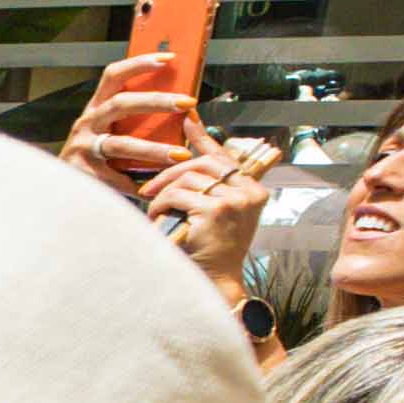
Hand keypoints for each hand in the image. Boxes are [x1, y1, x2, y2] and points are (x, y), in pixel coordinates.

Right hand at [60, 50, 193, 191]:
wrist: (60, 189)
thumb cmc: (95, 157)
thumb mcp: (109, 131)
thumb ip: (134, 120)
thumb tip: (178, 108)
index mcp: (96, 108)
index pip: (114, 76)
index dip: (139, 64)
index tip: (168, 59)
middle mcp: (87, 123)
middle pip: (121, 104)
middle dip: (157, 101)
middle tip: (187, 102)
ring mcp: (83, 147)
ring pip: (121, 145)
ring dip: (154, 149)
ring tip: (181, 155)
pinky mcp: (83, 172)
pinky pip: (116, 178)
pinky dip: (137, 185)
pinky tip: (152, 191)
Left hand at [141, 140, 275, 295]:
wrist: (213, 282)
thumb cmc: (209, 250)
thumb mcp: (214, 213)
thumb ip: (208, 186)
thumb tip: (188, 153)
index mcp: (253, 190)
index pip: (224, 157)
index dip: (203, 138)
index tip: (187, 120)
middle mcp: (249, 193)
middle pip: (204, 164)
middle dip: (172, 171)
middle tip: (149, 188)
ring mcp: (235, 201)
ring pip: (188, 178)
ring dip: (164, 193)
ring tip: (156, 210)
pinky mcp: (216, 211)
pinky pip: (178, 195)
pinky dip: (161, 205)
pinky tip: (158, 218)